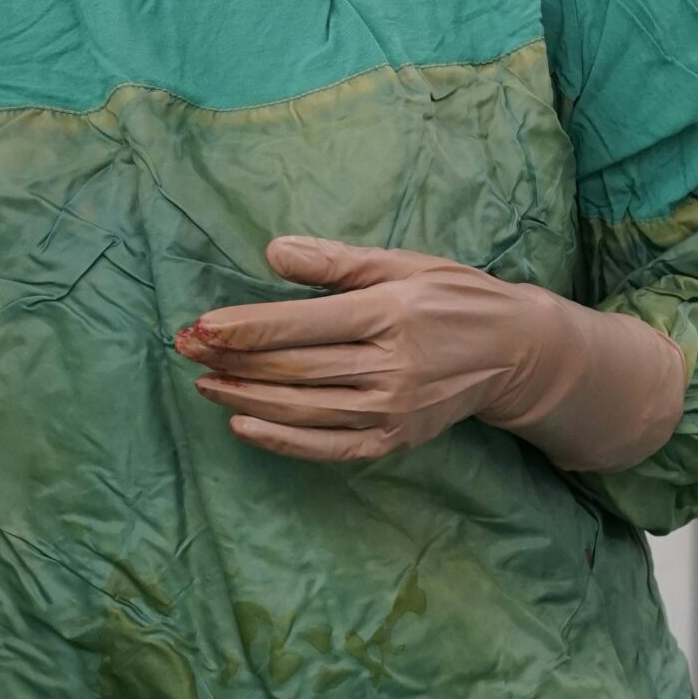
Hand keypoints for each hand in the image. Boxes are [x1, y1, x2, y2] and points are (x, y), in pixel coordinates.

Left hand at [176, 237, 685, 471]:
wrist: (513, 351)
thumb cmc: (450, 296)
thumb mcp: (400, 263)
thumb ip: (335, 262)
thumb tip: (273, 252)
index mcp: (390, 313)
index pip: (301, 325)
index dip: (245, 328)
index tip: (200, 327)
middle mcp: (391, 365)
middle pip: (294, 369)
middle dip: (232, 361)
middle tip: (184, 350)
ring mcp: (393, 408)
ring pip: (302, 409)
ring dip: (244, 398)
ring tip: (204, 383)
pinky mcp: (395, 439)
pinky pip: (327, 446)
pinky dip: (281, 439)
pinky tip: (242, 425)